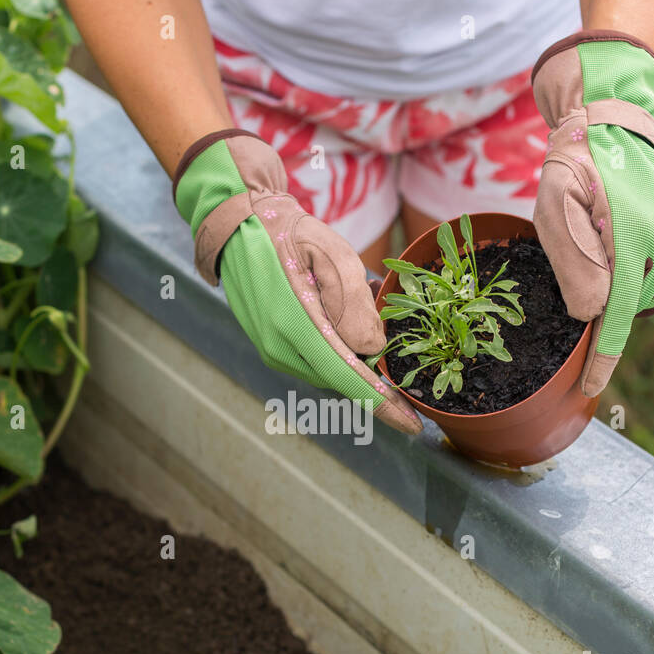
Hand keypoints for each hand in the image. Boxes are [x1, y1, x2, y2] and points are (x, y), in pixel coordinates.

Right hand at [173, 130, 420, 434]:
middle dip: (376, 371)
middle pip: (344, 378)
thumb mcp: (333, 256)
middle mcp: (281, 349)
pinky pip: (319, 360)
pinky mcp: (274, 349)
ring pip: (332, 370)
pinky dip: (340, 349)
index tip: (414, 426)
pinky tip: (344, 318)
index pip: (348, 378)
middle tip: (397, 342)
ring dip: (357, 354)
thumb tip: (374, 349)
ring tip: (366, 311)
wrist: (239, 226)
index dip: (384, 405)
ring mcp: (274, 352)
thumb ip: (357, 305)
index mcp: (294, 326)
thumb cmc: (289, 234)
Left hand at [531, 31, 653, 396]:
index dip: (602, 358)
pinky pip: (653, 276)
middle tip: (575, 264)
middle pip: (627, 306)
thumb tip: (592, 315)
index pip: (617, 316)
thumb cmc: (575, 163)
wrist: (612, 121)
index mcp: (633, 239)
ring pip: (642, 294)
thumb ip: (573, 262)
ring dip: (615, 289)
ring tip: (592, 244)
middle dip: (600, 308)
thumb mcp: (556, 207)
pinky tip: (610, 247)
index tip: (589, 389)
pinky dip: (629, 276)